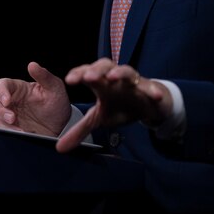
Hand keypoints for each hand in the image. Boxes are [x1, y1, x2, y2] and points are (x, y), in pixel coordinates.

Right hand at [0, 61, 71, 136]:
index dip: (1, 91)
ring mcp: (10, 113)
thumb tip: (32, 64)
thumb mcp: (55, 88)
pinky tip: (22, 133)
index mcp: (19, 88)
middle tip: (12, 117)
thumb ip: (44, 76)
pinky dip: (9, 131)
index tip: (7, 100)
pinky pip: (2, 129)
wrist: (61, 126)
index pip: (2, 84)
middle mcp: (12, 100)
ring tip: (20, 129)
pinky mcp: (11, 127)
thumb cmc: (58, 104)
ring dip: (3, 122)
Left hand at [56, 58, 172, 152]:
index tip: (69, 80)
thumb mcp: (99, 119)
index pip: (87, 73)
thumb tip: (59, 148)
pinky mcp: (149, 89)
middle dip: (97, 70)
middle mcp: (115, 78)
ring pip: (126, 71)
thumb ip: (80, 130)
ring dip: (120, 73)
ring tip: (112, 77)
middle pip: (105, 65)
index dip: (79, 74)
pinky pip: (151, 88)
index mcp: (101, 83)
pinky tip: (154, 95)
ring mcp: (133, 82)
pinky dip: (152, 90)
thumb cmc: (120, 107)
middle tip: (89, 77)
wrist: (146, 106)